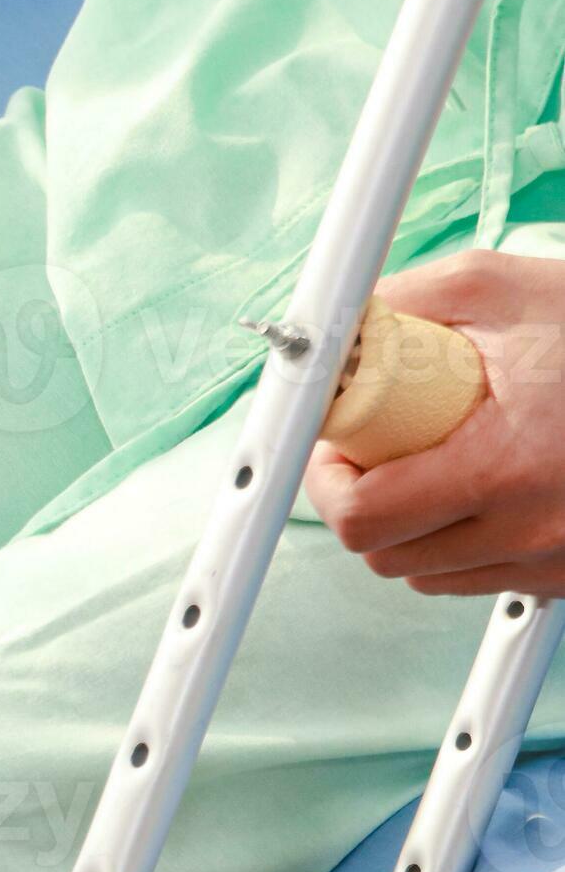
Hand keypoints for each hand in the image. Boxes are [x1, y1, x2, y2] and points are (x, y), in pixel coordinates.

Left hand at [307, 250, 564, 596]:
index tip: (333, 446)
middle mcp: (533, 529)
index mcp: (506, 466)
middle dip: (364, 502)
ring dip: (411, 528)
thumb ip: (410, 305)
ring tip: (436, 464)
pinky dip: (465, 544)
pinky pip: (483, 580)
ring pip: (428, 574)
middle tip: (377, 450)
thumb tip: (340, 325)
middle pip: (384, 555)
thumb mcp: (508, 291)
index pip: (363, 517)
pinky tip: (485, 491)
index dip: (329, 479)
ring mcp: (556, 560)